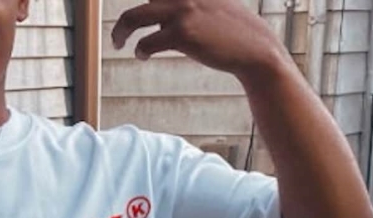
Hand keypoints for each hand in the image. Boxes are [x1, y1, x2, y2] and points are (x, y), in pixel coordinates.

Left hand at [111, 0, 286, 80]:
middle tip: (118, 35)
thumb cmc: (232, 31)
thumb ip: (189, 4)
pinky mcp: (182, 34)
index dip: (146, 1)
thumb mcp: (211, 6)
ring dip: (120, 32)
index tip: (133, 17)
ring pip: (134, 17)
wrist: (254, 48)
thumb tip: (163, 12)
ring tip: (118, 44)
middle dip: (123, 19)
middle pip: (140, 1)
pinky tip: (143, 56)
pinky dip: (140, 51)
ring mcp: (182, 10)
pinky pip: (147, 43)